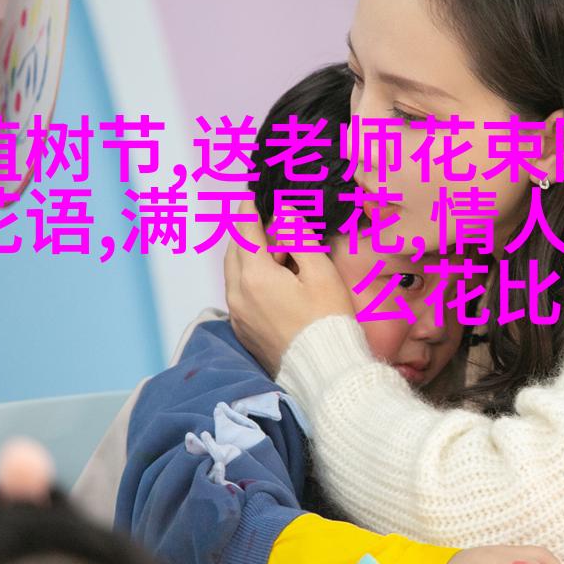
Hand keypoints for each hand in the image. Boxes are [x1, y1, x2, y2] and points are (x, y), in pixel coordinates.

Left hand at [223, 199, 353, 374]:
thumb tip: (283, 211)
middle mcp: (238, 294)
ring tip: (282, 255)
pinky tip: (276, 281)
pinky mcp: (243, 331)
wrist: (324, 371)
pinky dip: (251, 279)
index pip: (245, 230)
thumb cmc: (328, 321)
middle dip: (250, 232)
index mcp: (255, 275)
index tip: (252, 192)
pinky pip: (239, 294)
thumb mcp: (320, 272)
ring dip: (251, 257)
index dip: (248, 208)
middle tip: (277, 226)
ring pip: (235, 273)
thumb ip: (298, 237)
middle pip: (235, 250)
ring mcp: (238, 315)